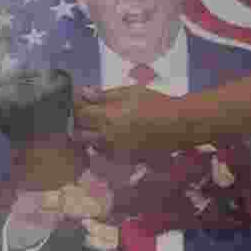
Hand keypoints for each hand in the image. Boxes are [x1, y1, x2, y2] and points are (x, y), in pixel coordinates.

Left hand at [72, 85, 201, 152]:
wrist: (177, 125)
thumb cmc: (154, 103)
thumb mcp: (129, 92)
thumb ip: (104, 95)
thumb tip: (84, 93)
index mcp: (106, 116)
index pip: (78, 114)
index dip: (73, 107)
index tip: (73, 102)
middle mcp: (107, 136)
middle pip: (78, 132)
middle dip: (76, 123)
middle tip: (82, 115)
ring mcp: (114, 149)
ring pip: (89, 145)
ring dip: (87, 135)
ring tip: (96, 125)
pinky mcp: (123, 158)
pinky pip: (104, 153)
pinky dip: (101, 145)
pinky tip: (109, 135)